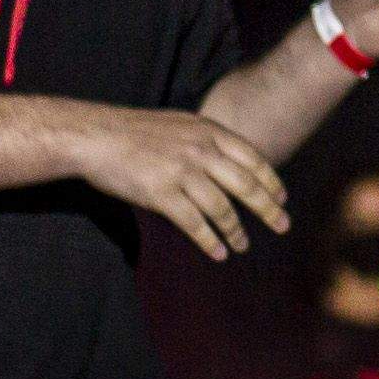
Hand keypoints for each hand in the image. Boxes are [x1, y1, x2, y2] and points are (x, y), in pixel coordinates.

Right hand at [56, 103, 290, 260]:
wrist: (96, 136)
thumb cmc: (135, 132)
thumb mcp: (179, 125)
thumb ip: (205, 140)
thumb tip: (228, 162)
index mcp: (207, 131)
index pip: (252, 158)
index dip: (271, 180)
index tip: (282, 198)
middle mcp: (200, 151)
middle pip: (246, 185)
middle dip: (268, 209)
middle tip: (283, 226)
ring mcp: (182, 172)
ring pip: (222, 209)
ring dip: (236, 231)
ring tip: (243, 246)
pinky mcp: (161, 194)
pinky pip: (194, 223)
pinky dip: (209, 241)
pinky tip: (218, 253)